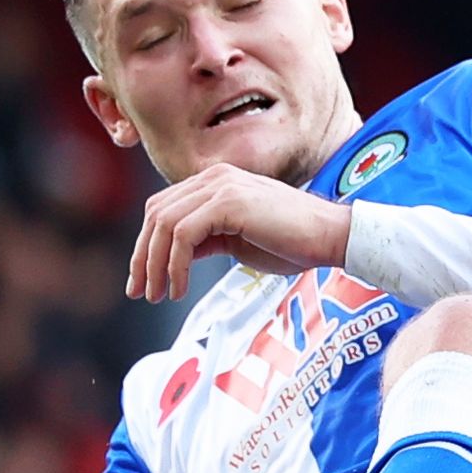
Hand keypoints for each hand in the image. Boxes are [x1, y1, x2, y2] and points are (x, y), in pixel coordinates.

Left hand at [127, 163, 353, 301]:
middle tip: (140, 292)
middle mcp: (213, 177)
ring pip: (164, 224)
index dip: (146, 245)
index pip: (163, 209)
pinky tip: (180, 288)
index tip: (143, 280)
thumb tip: (173, 258)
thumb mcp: (237, 240)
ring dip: (156, 265)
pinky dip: (175, 265)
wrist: (331, 237)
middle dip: (142, 257)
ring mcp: (220, 186)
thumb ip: (205, 240)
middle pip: (156, 214)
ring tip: (160, 295)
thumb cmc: (293, 243)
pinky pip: (183, 234)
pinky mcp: (228, 202)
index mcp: (214, 182)